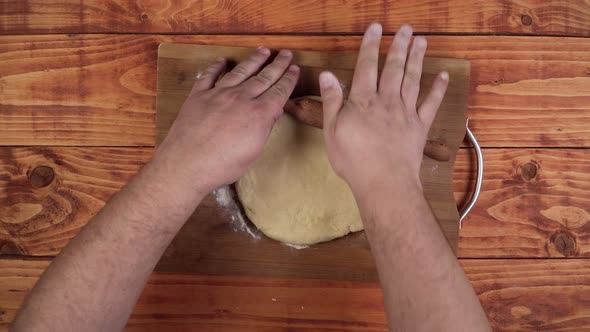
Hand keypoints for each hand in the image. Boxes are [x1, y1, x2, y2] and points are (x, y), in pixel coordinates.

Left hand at [155, 48, 299, 192]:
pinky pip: (209, 75)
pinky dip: (216, 66)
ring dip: (254, 60)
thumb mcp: (253, 152)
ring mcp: (218, 94)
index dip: (289, 80)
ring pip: (240, 72)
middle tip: (286, 54)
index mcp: (258, 114)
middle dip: (277, 65)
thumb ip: (263, 129)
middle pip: (263, 77)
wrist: (187, 164)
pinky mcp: (198, 96)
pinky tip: (223, 60)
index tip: (295, 69)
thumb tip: (271, 113)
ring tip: (263, 51)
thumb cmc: (223, 165)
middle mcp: (240, 98)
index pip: (279, 92)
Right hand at [319, 23, 448, 196]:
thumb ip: (332, 101)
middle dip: (398, 46)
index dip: (370, 45)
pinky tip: (444, 75)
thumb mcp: (332, 131)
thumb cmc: (353, 160)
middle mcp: (386, 101)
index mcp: (363, 101)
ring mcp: (405, 113)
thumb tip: (327, 75)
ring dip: (417, 59)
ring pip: (412, 79)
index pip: (366, 67)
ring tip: (421, 41)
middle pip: (393, 68)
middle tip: (405, 28)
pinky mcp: (420, 127)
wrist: (384, 182)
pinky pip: (431, 104)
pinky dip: (438, 89)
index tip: (375, 28)